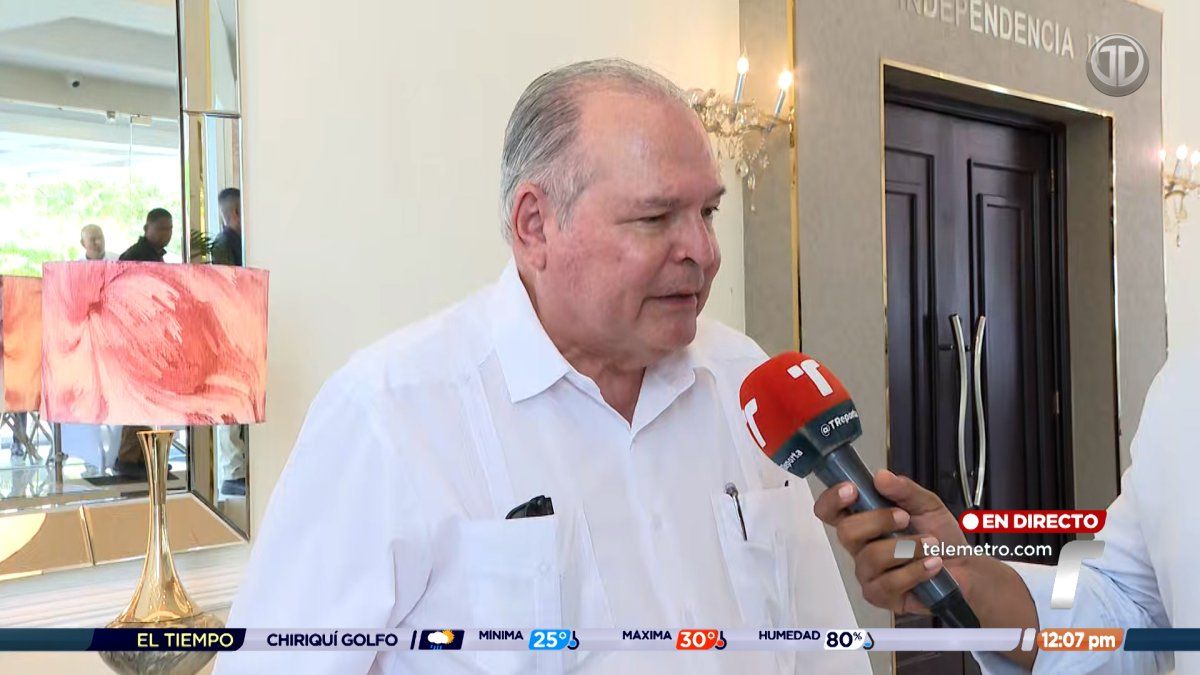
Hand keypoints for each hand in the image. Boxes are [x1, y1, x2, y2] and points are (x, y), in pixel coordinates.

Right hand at [814, 469, 1039, 668]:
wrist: (965, 569)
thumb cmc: (940, 535)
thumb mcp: (927, 504)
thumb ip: (904, 490)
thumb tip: (880, 476)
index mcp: (862, 520)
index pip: (829, 511)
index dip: (832, 500)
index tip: (852, 489)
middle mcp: (858, 547)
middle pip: (846, 532)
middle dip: (878, 520)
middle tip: (905, 518)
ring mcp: (866, 573)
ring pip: (871, 557)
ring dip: (907, 548)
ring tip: (932, 544)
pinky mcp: (879, 595)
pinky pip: (888, 583)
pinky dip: (915, 570)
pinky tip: (933, 565)